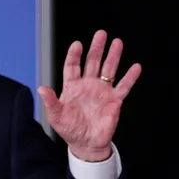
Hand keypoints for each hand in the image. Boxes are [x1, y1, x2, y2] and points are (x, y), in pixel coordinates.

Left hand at [38, 30, 141, 162]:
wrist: (87, 144)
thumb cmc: (70, 130)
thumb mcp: (56, 116)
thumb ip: (51, 102)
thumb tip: (42, 88)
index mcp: (72, 87)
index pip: (73, 66)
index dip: (75, 55)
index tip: (77, 45)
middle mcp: (88, 85)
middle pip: (93, 62)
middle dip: (97, 48)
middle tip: (101, 34)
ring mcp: (102, 91)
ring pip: (109, 70)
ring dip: (113, 56)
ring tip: (117, 42)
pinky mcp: (114, 101)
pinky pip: (124, 87)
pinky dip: (130, 77)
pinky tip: (136, 67)